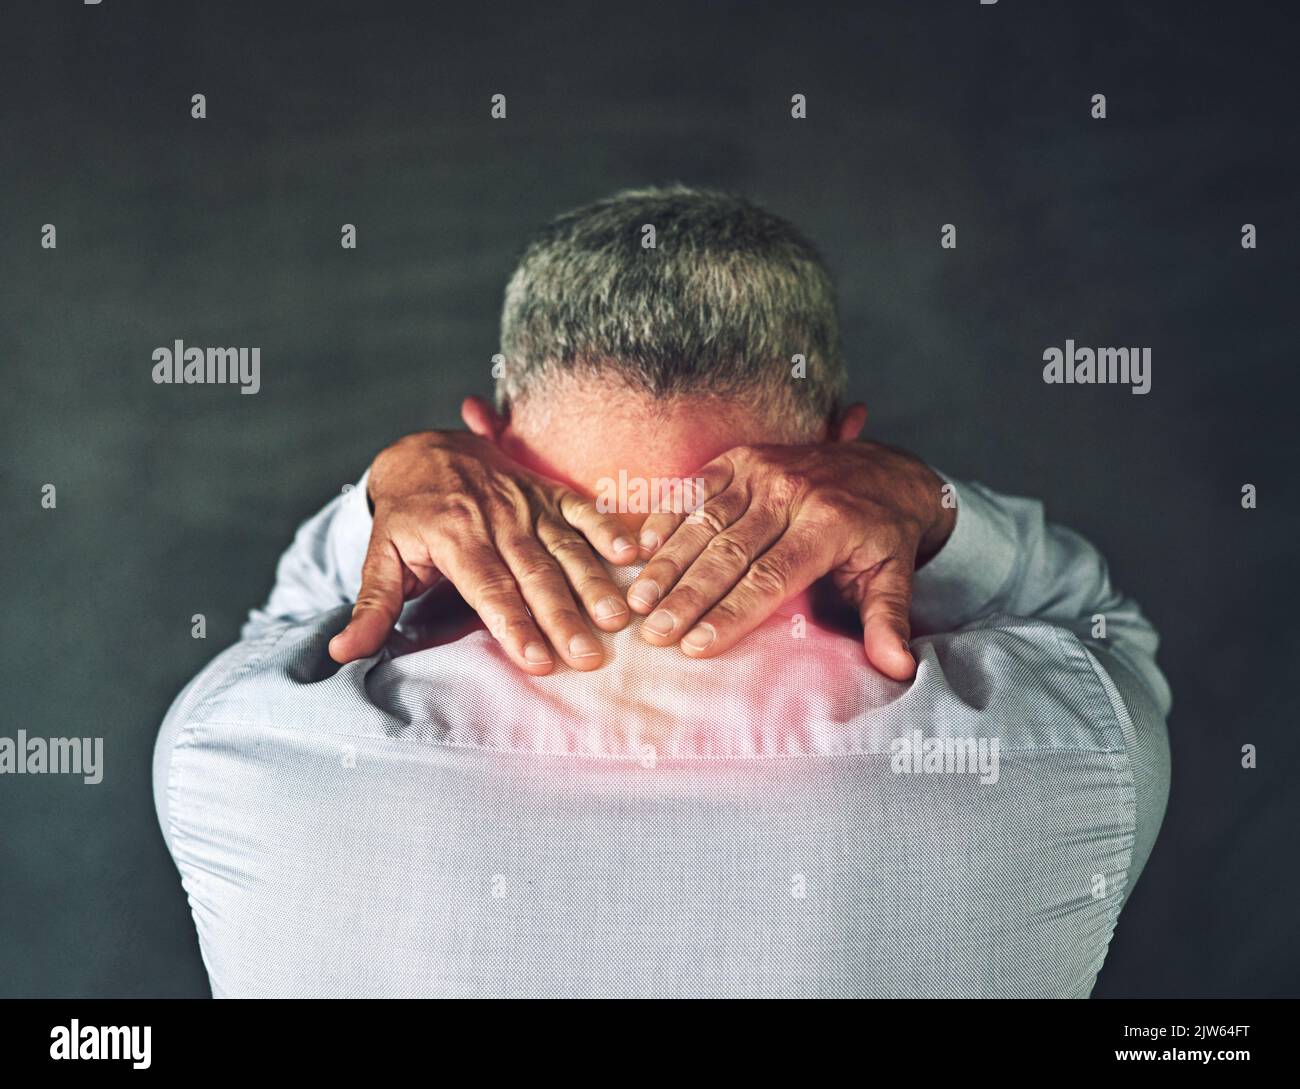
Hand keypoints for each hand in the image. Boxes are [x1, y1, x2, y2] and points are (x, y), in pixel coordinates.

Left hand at [327, 431, 638, 672]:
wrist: (426, 450)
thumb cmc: (407, 515)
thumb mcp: (381, 556)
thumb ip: (372, 606)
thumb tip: (343, 652)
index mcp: (454, 535)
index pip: (489, 587)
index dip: (513, 624)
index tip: (536, 661)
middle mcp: (496, 517)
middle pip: (534, 574)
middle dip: (562, 617)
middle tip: (587, 657)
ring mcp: (527, 503)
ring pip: (565, 547)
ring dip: (593, 584)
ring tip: (617, 619)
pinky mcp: (548, 492)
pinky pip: (583, 509)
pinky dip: (608, 529)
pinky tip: (631, 555)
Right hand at [625, 441, 954, 678]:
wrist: (886, 468)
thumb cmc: (883, 534)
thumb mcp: (895, 576)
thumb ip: (888, 621)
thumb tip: (897, 668)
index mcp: (829, 525)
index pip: (771, 578)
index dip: (731, 613)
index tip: (696, 646)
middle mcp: (792, 493)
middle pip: (729, 553)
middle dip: (687, 597)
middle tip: (655, 634)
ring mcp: (764, 471)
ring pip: (705, 522)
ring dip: (668, 563)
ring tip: (639, 602)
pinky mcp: (742, 458)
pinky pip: (697, 488)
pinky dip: (667, 517)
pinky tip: (641, 550)